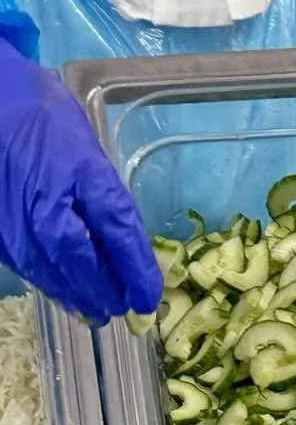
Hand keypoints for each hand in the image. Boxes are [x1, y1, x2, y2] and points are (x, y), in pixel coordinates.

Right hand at [0, 40, 162, 322]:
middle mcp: (48, 206)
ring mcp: (17, 221)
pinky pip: (27, 266)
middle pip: (83, 265)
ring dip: (78, 295)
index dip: (137, 272)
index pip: (119, 235)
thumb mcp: (86, 148)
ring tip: (97, 308)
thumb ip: (105, 194)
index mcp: (83, 177)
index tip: (149, 298)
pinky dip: (50, 281)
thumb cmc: (41, 115)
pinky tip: (63, 288)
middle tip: (125, 308)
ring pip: (52, 274)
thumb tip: (125, 240)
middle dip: (106, 292)